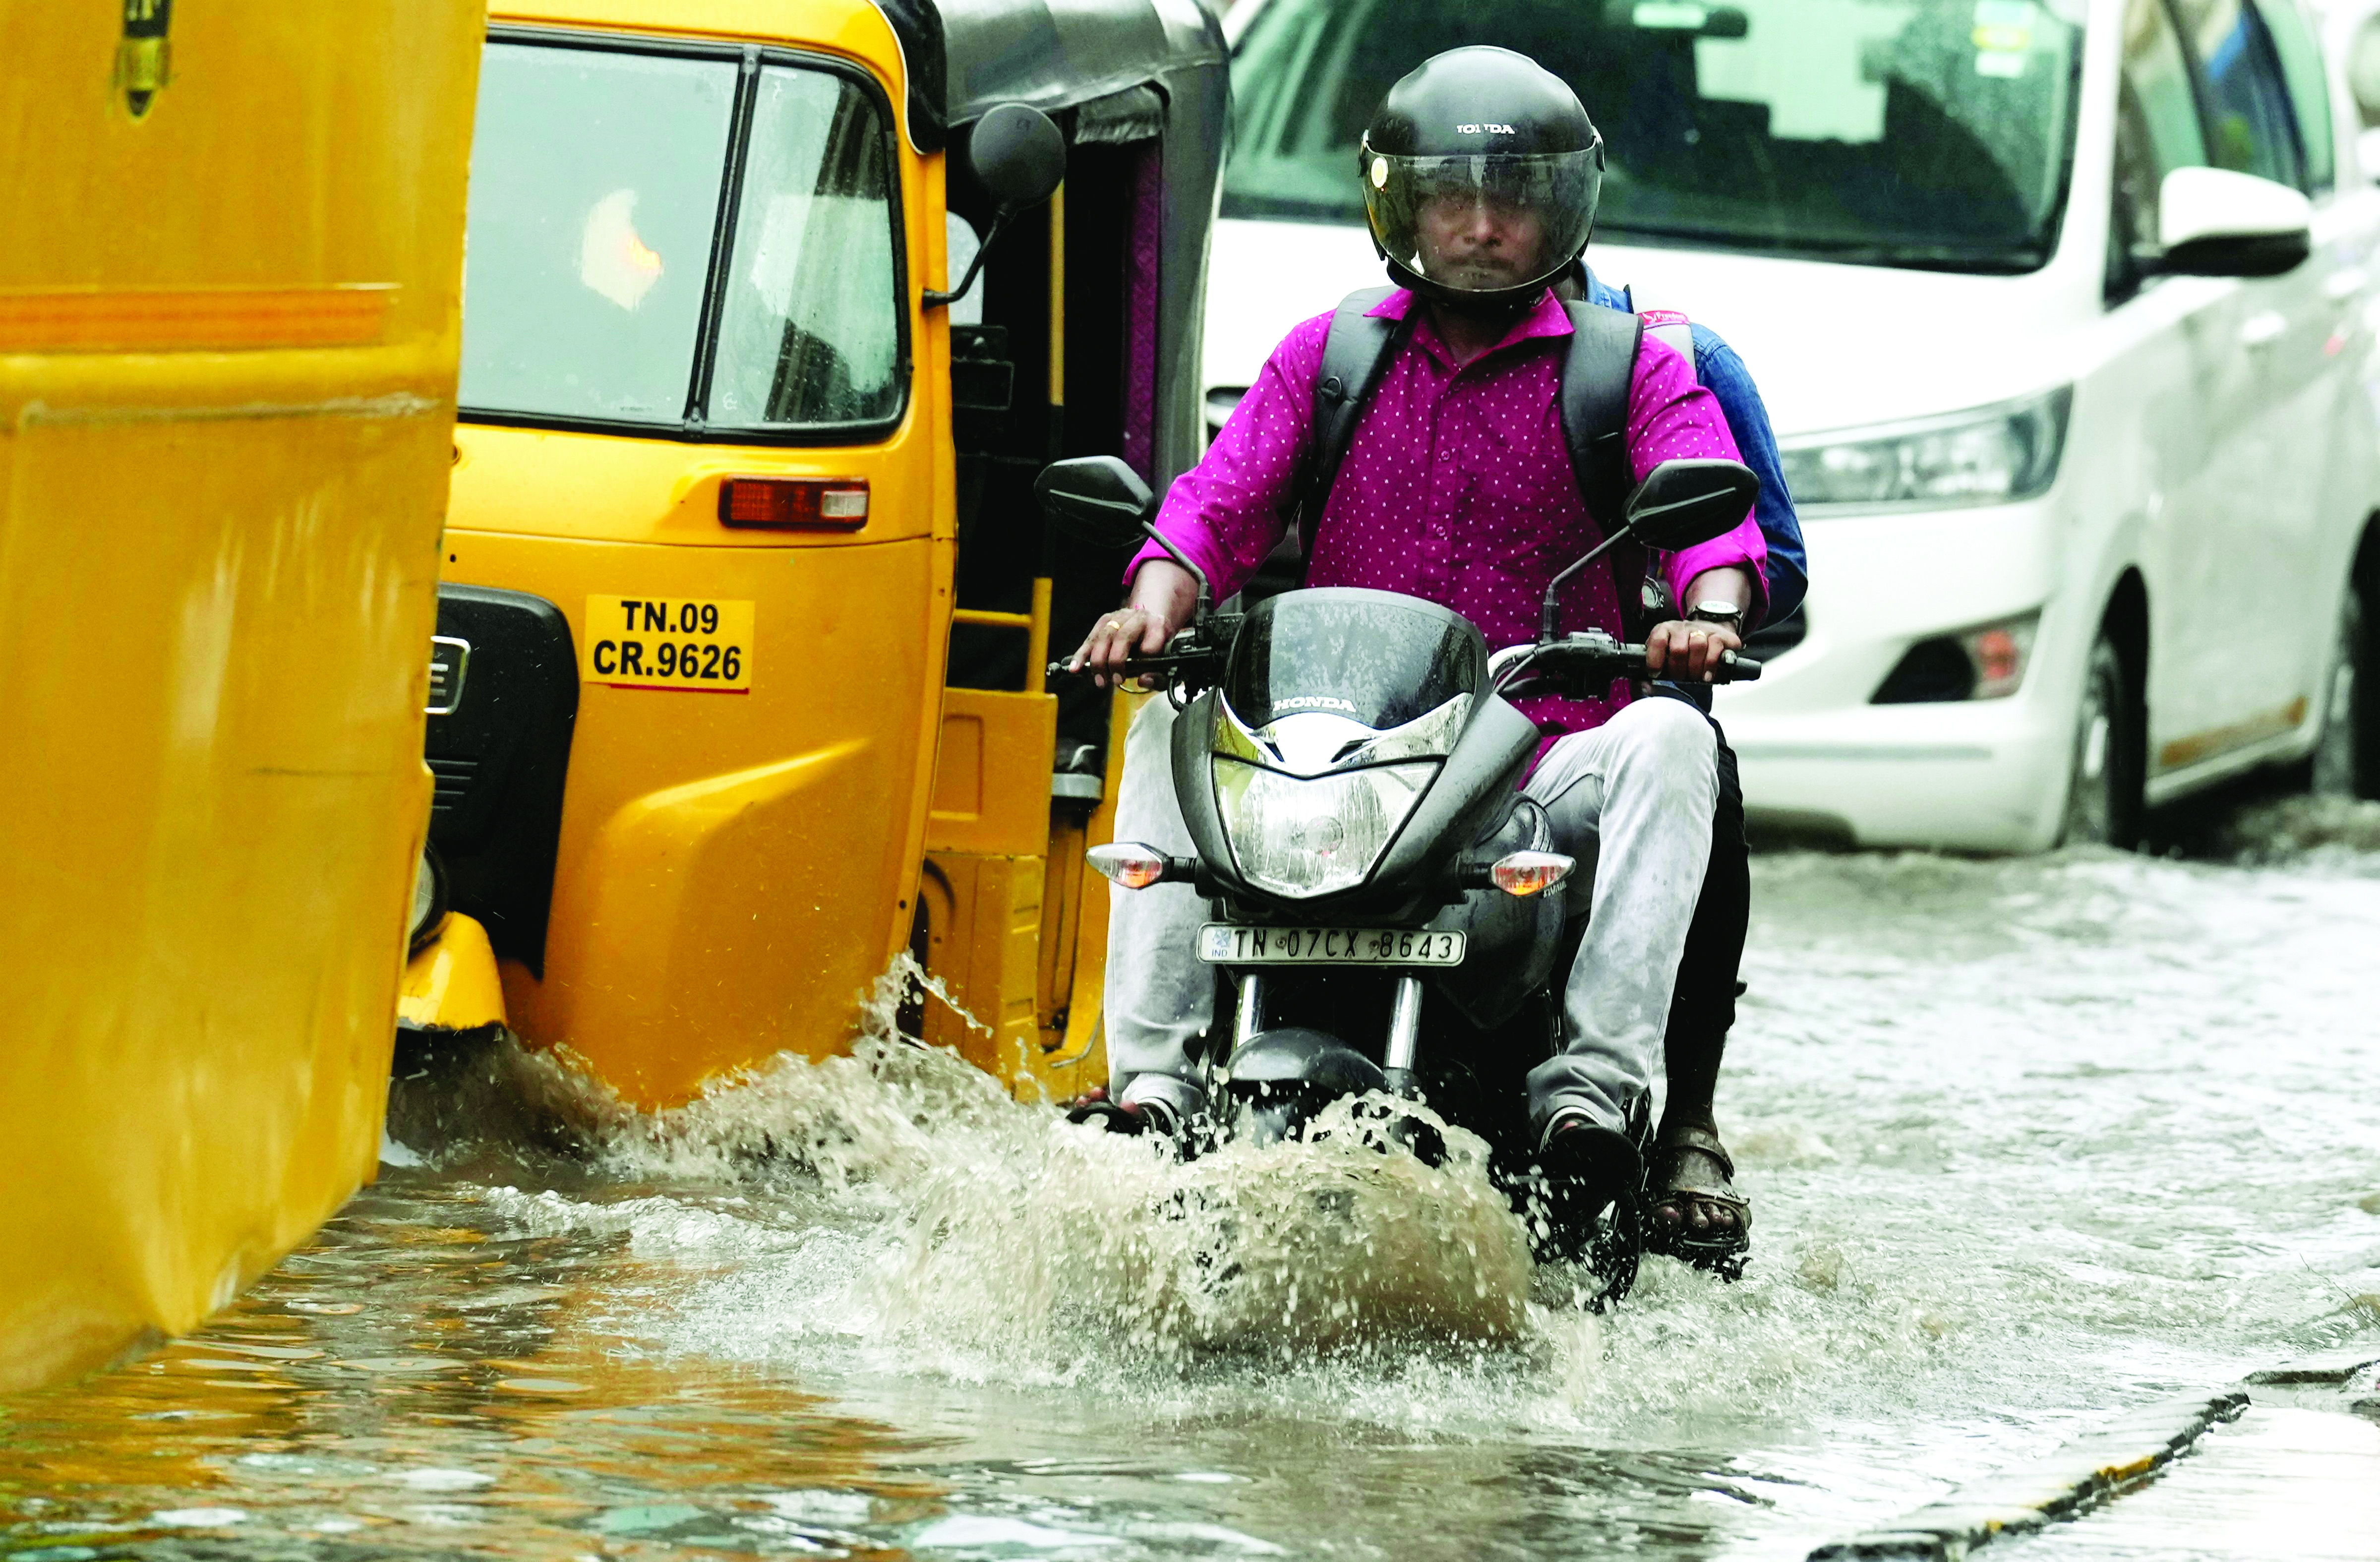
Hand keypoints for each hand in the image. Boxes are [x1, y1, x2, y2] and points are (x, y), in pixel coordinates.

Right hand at [1067, 561, 1198, 687]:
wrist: (1149, 624)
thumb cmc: (1157, 649)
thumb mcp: (1166, 664)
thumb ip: (1159, 676)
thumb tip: (1143, 681)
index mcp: (1158, 626)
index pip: (1150, 645)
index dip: (1143, 662)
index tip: (1140, 676)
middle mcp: (1138, 617)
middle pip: (1123, 637)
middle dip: (1116, 662)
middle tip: (1114, 681)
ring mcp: (1119, 616)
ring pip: (1103, 637)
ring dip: (1098, 662)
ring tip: (1098, 681)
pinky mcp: (1104, 620)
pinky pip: (1090, 638)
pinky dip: (1081, 655)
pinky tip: (1075, 668)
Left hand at [1644, 618, 1742, 682]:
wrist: (1710, 630)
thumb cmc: (1684, 649)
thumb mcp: (1666, 654)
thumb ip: (1654, 668)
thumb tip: (1644, 687)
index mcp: (1665, 630)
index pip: (1658, 640)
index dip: (1655, 659)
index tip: (1656, 674)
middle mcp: (1682, 627)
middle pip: (1679, 648)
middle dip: (1678, 670)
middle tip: (1680, 678)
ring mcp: (1702, 629)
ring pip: (1698, 646)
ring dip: (1695, 668)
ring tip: (1694, 677)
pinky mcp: (1719, 635)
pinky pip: (1715, 647)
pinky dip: (1710, 665)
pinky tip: (1707, 675)